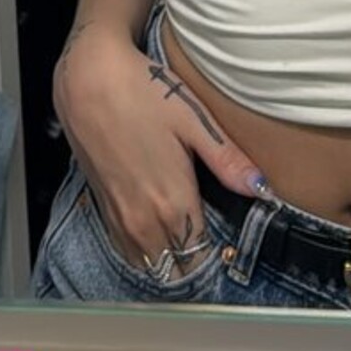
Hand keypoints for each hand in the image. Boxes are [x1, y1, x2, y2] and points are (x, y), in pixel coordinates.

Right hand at [54, 23, 268, 280]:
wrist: (88, 80)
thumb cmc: (143, 92)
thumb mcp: (193, 119)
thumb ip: (228, 160)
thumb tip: (263, 189)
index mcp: (173, 203)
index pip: (200, 260)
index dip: (218, 260)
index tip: (231, 253)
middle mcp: (143, 220)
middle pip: (174, 271)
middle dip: (194, 267)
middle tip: (213, 250)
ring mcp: (119, 218)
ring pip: (149, 266)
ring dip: (168, 264)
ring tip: (188, 246)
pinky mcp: (102, 208)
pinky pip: (126, 250)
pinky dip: (144, 252)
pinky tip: (158, 234)